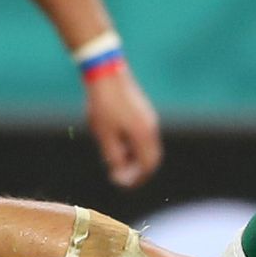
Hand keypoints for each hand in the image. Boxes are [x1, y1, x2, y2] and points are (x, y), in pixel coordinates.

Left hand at [85, 70, 161, 188]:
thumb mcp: (104, 136)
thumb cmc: (103, 105)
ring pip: (148, 146)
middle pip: (152, 158)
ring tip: (115, 160)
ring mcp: (149, 118)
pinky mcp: (143, 111)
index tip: (120, 183)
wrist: (106, 73)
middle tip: (120, 177)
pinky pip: (144, 136)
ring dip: (135, 158)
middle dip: (137, 171)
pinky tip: (117, 144)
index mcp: (143, 135)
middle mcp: (151, 127)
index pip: (147, 166)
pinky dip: (134, 146)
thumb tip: (120, 176)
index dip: (135, 179)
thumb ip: (114, 158)